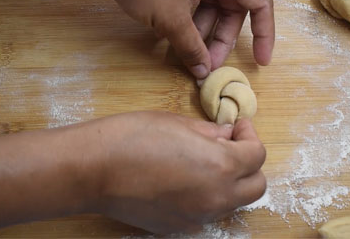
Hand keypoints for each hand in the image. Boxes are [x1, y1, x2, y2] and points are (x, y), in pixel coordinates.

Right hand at [77, 112, 265, 233]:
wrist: (93, 170)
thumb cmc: (131, 137)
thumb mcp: (177, 123)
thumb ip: (210, 132)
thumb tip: (225, 136)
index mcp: (220, 166)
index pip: (257, 155)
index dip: (249, 136)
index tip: (236, 127)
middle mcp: (216, 197)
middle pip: (256, 186)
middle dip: (249, 164)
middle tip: (229, 146)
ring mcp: (198, 217)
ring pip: (233, 203)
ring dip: (230, 183)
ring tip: (205, 163)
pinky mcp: (179, 227)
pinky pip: (206, 213)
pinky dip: (206, 197)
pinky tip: (184, 180)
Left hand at [95, 0, 274, 78]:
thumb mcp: (171, 21)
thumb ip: (193, 49)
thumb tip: (204, 71)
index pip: (259, 3)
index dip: (264, 35)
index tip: (259, 61)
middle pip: (233, 7)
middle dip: (221, 38)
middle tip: (208, 64)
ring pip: (213, 3)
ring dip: (203, 30)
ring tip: (187, 53)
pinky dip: (192, 16)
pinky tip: (177, 37)